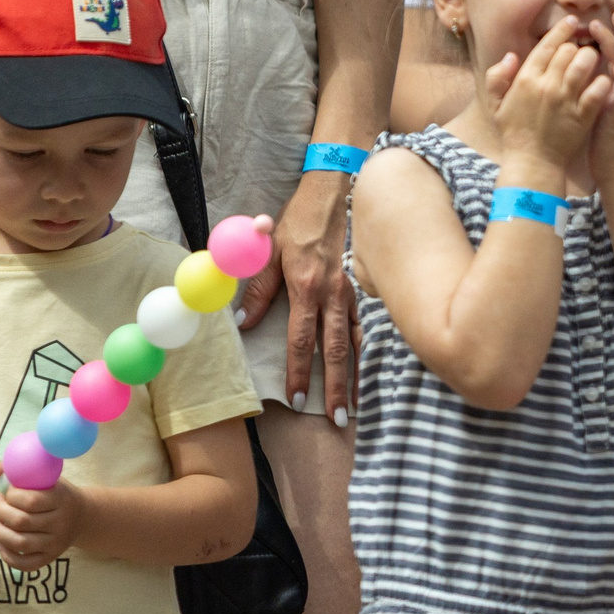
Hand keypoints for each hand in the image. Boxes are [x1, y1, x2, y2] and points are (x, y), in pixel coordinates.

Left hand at [0, 464, 87, 572]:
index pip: (31, 501)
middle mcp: (61, 522)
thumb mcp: (44, 477)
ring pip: (20, 544)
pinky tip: (2, 544)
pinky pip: (25, 564)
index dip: (10, 497)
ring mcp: (56, 543)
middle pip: (21, 522)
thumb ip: (13, 470)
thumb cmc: (57, 493)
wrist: (83, 516)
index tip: (3, 492)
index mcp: (61, 498)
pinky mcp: (50, 558)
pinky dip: (8, 556)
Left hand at [238, 172, 354, 417]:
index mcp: (306, 286)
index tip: (296, 399)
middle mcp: (333, 294)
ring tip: (356, 405)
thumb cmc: (297, 221)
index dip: (299, 372)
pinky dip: (367, 351)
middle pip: (335, 350)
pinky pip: (364, 327)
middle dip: (336, 387)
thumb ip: (257, 289)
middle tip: (337, 418)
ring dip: (356, 375)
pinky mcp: (361, 289)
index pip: (302, 340)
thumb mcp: (267, 250)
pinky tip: (369, 370)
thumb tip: (243, 323)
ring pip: (356, 342)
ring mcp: (351, 293)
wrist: (333, 195)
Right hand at [488, 15, 610, 188]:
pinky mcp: (583, 114)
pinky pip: (598, 88)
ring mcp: (566, 99)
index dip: (562, 31)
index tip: (572, 23)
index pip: (547, 45)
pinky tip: (605, 80)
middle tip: (582, 48)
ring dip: (592, 57)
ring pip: (585, 63)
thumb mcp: (496, 105)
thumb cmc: (514, 133)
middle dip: (578, 45)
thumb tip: (511, 55)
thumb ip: (498, 77)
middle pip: (569, 50)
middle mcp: (546, 85)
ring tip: (594, 60)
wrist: (531, 163)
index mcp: (525, 79)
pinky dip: (604, 81)